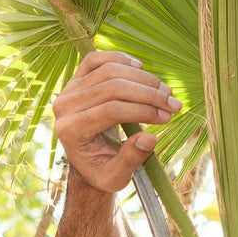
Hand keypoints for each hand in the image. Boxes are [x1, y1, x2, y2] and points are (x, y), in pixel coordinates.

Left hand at [51, 51, 179, 195]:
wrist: (86, 161)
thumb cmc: (102, 171)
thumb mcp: (115, 178)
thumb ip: (130, 160)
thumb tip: (149, 138)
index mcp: (69, 131)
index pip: (110, 110)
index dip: (143, 110)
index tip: (168, 117)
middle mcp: (64, 107)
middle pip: (112, 87)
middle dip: (148, 94)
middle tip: (173, 104)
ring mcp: (68, 90)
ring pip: (109, 70)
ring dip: (142, 78)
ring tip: (165, 92)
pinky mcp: (75, 79)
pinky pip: (97, 59)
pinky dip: (121, 59)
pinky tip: (141, 68)